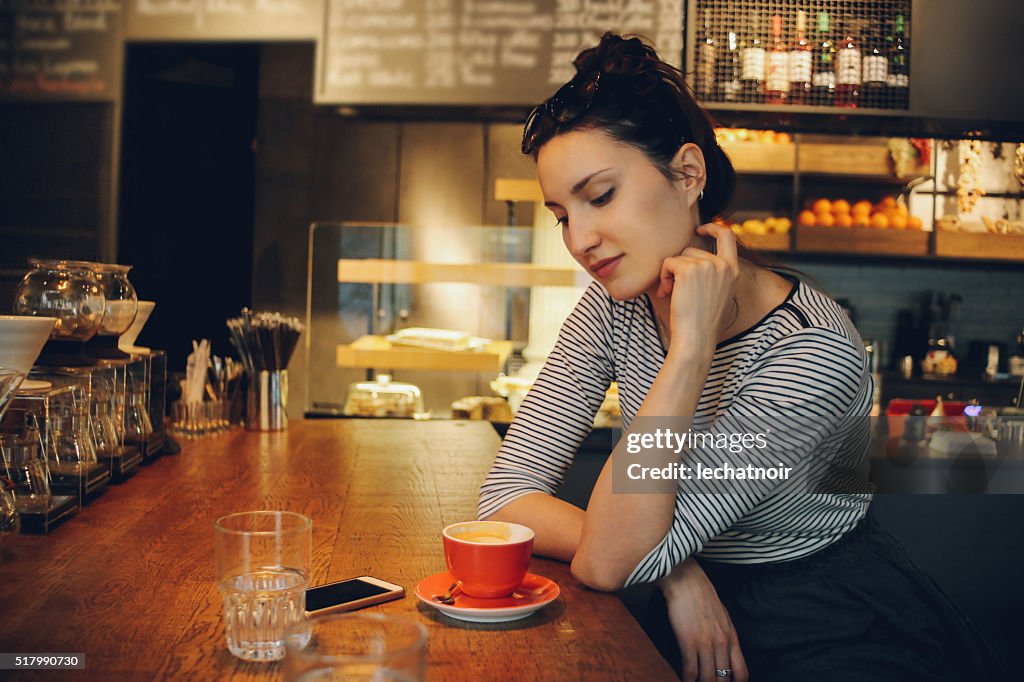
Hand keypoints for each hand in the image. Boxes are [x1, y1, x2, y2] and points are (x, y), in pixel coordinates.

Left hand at [655, 223, 738, 352]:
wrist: (696, 338)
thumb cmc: (701, 321)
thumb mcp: (717, 293)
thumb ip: (713, 274)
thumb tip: (693, 258)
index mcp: (733, 270)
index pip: (728, 235)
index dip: (713, 227)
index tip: (700, 228)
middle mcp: (722, 265)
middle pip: (692, 249)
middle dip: (679, 266)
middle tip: (674, 287)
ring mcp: (707, 266)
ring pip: (679, 257)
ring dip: (670, 273)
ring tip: (671, 293)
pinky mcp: (689, 270)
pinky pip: (668, 262)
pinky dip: (663, 276)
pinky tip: (666, 292)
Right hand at [659, 558, 748, 681]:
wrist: (687, 581)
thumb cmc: (703, 597)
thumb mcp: (723, 618)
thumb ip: (726, 638)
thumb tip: (725, 655)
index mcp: (732, 638)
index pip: (741, 673)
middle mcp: (722, 643)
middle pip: (722, 679)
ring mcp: (705, 643)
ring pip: (707, 678)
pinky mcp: (688, 641)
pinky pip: (690, 670)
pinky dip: (686, 679)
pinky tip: (683, 679)